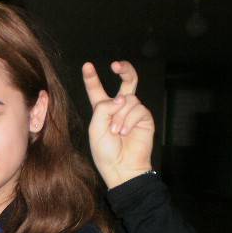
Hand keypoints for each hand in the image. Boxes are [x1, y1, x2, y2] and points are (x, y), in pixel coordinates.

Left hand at [82, 60, 154, 188]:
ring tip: (116, 133)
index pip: (97, 90)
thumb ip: (104, 108)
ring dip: (120, 116)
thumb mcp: (96, 128)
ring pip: (128, 99)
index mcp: (103, 110)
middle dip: (124, 69)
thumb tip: (122, 98)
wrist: (122, 167)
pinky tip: (125, 133)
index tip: (87, 65)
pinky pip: (137, 109)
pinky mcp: (144, 118)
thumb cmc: (105, 151)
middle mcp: (119, 107)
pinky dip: (129, 120)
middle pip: (126, 81)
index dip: (92, 78)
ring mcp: (133, 111)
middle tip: (116, 65)